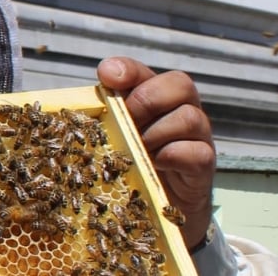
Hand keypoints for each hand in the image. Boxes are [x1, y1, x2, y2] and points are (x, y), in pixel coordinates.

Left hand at [98, 57, 214, 249]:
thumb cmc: (130, 165)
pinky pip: (196, 151)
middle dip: (147, 100)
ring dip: (157, 132)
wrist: (156, 207)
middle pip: (180, 84)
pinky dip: (172, 155)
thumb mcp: (112, 138)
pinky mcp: (203, 165)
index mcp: (154, 97)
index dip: (127, 70)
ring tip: (139, 149)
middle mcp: (181, 109)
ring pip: (190, 117)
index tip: (106, 76)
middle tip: (126, 121)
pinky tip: (154, 164)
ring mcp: (197, 136)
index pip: (144, 72)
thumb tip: (74, 110)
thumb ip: (101, 119)